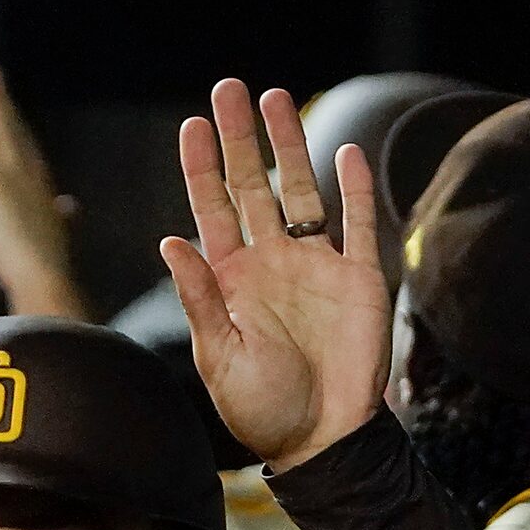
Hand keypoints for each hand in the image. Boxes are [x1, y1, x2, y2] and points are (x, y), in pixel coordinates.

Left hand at [0, 66, 87, 319]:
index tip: (3, 108)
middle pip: (13, 131)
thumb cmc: (48, 270)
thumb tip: (69, 207)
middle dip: (0, 104)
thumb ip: (62, 219)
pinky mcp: (1, 178)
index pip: (22, 151)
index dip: (13, 127)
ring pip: (0, 129)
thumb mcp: (54, 238)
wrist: (45, 277)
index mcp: (39, 189)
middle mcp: (30, 175)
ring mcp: (16, 174)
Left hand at [162, 78, 389, 471]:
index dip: (202, 167)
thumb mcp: (221, 357)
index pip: (211, 209)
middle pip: (253, 186)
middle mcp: (270, 262)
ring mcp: (315, 266)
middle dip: (241, 139)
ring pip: (302, 191)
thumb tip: (170, 242)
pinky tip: (347, 152)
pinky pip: (356, 223)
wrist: (323, 439)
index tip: (193, 126)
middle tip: (230, 90)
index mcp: (231, 279)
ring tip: (276, 99)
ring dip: (291, 147)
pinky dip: (355, 187)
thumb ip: (200, 298)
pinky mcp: (358, 278)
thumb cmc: (264, 409)